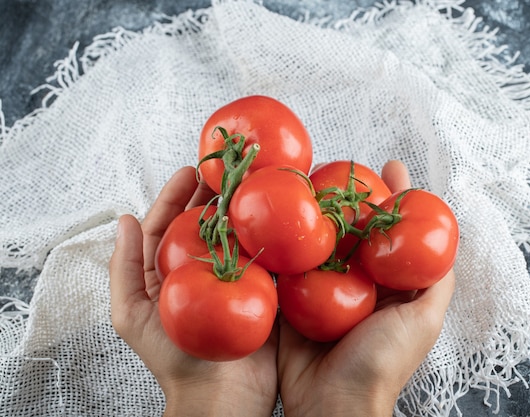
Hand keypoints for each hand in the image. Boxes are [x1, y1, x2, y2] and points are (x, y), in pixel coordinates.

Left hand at [109, 166, 277, 416]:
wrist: (221, 397)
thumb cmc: (173, 362)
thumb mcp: (131, 316)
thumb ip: (124, 269)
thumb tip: (124, 220)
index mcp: (166, 274)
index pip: (167, 224)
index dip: (175, 195)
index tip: (189, 170)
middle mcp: (199, 271)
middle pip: (203, 222)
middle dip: (211, 193)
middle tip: (224, 169)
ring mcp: (231, 278)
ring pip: (234, 234)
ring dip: (240, 208)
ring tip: (249, 182)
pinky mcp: (260, 289)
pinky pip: (263, 255)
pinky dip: (266, 234)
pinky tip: (273, 215)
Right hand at [277, 160, 455, 416]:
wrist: (332, 404)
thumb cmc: (382, 364)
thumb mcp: (422, 322)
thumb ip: (436, 285)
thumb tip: (448, 245)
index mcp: (388, 285)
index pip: (394, 232)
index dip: (396, 197)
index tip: (391, 166)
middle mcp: (356, 282)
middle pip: (354, 229)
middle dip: (349, 197)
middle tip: (341, 167)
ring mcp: (322, 289)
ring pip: (320, 242)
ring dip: (315, 214)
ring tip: (309, 181)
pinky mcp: (292, 300)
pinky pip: (289, 266)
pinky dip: (285, 243)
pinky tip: (280, 219)